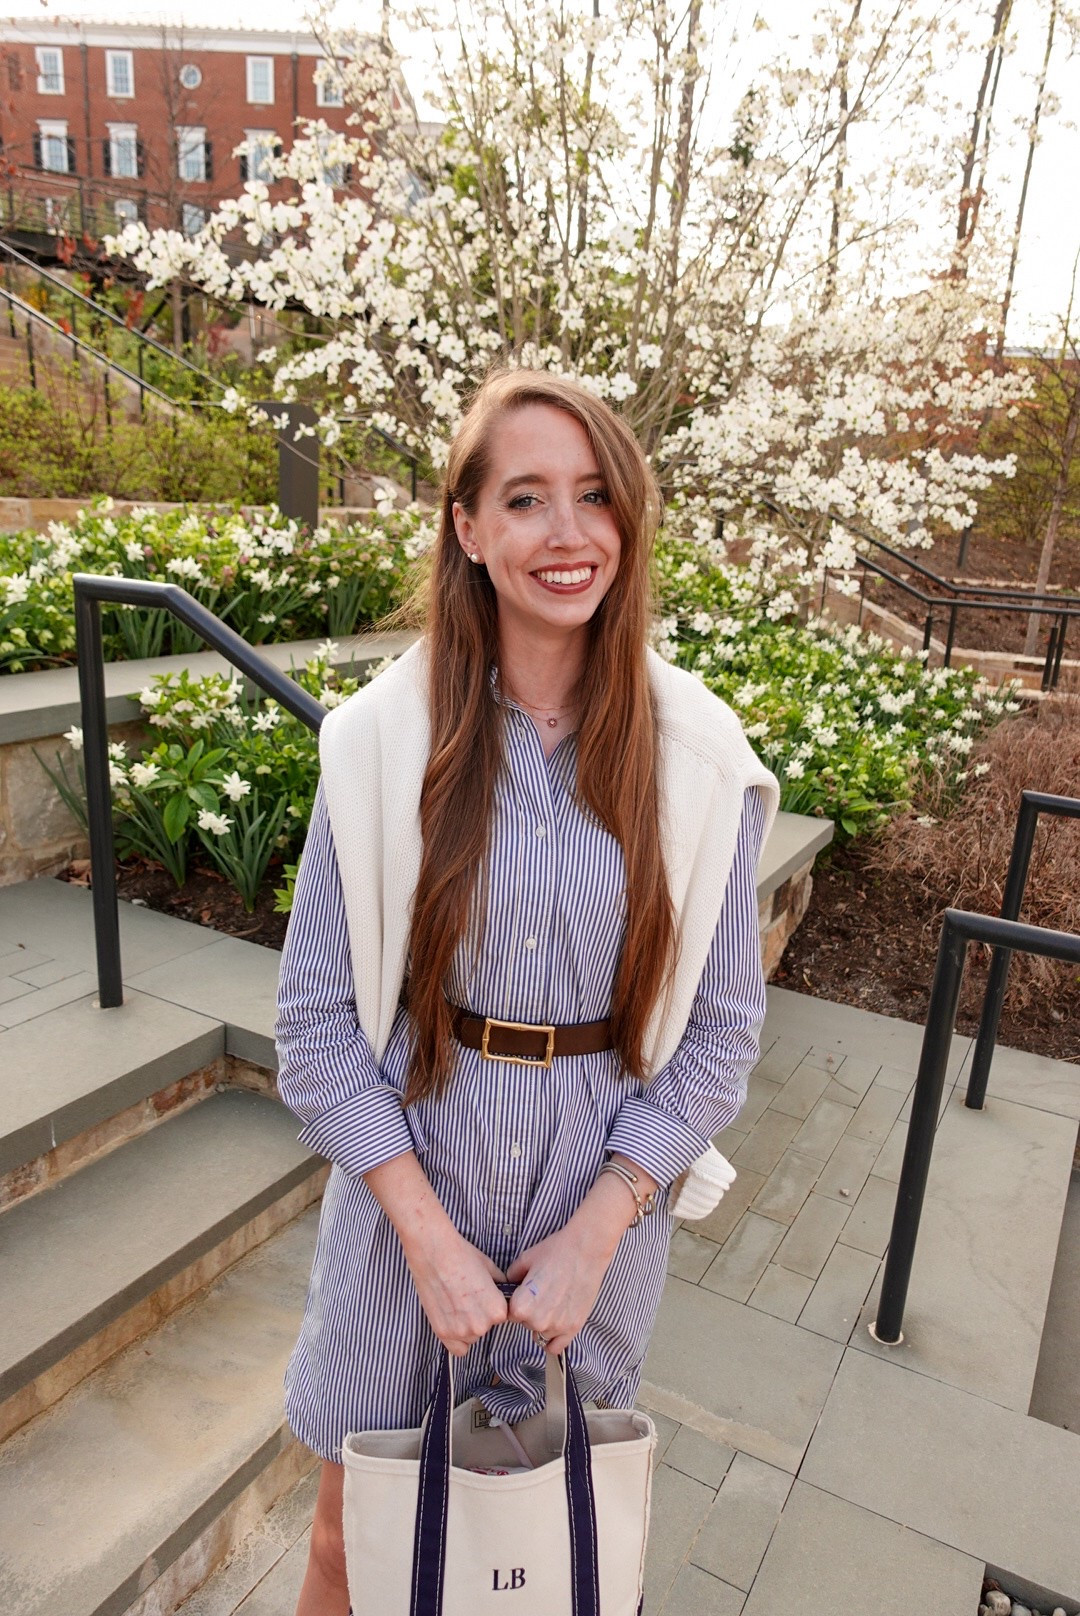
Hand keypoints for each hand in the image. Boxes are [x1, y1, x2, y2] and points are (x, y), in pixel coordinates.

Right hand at [403, 1224, 508, 1356]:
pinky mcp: (442, 1333)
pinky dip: (456, 1339)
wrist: (434, 1252)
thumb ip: (501, 1287)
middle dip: (480, 1315)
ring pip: (471, 1337)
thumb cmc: (463, 1256)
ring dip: (467, 1326)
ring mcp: (460, 1331)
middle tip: (467, 1296)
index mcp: (498, 1310)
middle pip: (486, 1328)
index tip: (483, 1295)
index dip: (493, 1304)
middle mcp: (481, 1325)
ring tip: (456, 1303)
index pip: (502, 1316)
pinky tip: (452, 1320)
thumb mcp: (491, 1268)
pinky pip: (457, 1349)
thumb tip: (505, 1294)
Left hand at [506, 1221, 616, 1356]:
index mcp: (521, 1306)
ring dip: (543, 1322)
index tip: (525, 1293)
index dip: (517, 1302)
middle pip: (525, 1323)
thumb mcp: (525, 1260)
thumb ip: (511, 1277)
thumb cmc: (555, 1251)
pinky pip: (556, 1346)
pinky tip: (556, 1323)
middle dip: (530, 1311)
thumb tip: (507, 1286)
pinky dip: (554, 1339)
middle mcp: (538, 1321)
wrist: (586, 1249)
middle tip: (542, 1292)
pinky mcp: (574, 1328)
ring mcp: (557, 1327)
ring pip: (540, 1333)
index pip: (510, 1313)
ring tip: (554, 1300)